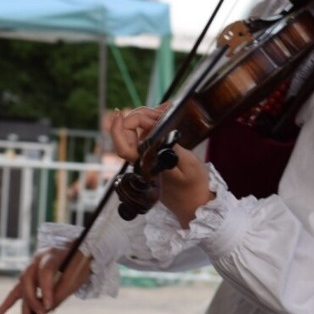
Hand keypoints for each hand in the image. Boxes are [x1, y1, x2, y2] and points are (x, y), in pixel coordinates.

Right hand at [0, 244, 92, 313]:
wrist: (76, 250)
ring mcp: (29, 268)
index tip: (49, 307)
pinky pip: (16, 291)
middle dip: (34, 302)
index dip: (46, 290)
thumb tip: (45, 311)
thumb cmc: (78, 264)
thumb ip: (60, 292)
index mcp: (51, 255)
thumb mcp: (76, 276)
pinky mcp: (27, 277)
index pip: (45, 272)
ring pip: (21, 289)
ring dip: (25, 310)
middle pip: (28, 282)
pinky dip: (7, 303)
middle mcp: (36, 260)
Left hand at [111, 107, 213, 227]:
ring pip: (137, 132)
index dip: (116, 128)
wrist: (197, 204)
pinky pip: (148, 134)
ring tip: (166, 109)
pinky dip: (155, 122)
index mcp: (147, 166)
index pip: (123, 146)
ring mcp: (148, 158)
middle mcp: (143, 161)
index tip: (119, 113)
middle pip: (127, 133)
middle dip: (139, 116)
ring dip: (148, 117)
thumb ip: (173, 150)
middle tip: (161, 112)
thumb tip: (163, 133)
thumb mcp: (189, 166)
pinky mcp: (154, 156)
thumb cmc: (194, 187)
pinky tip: (165, 113)